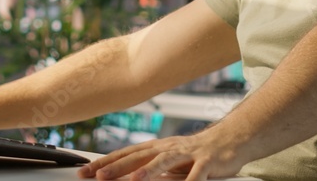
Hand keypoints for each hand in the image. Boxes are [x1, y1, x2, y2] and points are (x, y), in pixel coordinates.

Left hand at [77, 129, 245, 180]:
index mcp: (158, 147)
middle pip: (139, 156)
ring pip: (164, 161)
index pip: (126, 154)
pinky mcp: (207, 161)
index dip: (106, 163)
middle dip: (117, 167)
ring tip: (133, 180)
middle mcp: (169, 147)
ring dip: (148, 171)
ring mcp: (188, 153)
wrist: (231, 139)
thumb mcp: (171, 161)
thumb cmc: (198, 153)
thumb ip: (152, 168)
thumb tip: (126, 177)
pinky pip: (196, 173)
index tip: (86, 172)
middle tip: (98, 176)